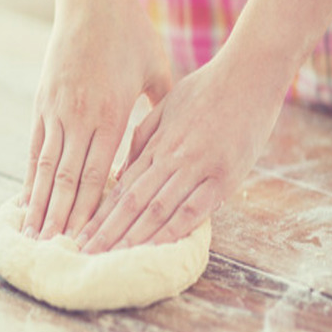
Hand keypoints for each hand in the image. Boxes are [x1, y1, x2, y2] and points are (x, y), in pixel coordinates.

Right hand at [22, 0, 170, 241]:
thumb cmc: (130, 32)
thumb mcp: (156, 69)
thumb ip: (160, 108)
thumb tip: (169, 141)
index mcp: (111, 112)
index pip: (98, 174)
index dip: (91, 211)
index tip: (86, 239)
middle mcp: (79, 115)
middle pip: (68, 179)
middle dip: (61, 218)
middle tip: (53, 250)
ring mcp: (56, 108)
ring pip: (46, 166)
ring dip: (40, 202)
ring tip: (33, 233)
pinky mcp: (42, 100)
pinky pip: (35, 146)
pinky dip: (31, 174)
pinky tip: (28, 195)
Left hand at [77, 42, 288, 252]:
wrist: (251, 73)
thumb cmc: (209, 88)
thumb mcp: (169, 105)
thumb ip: (145, 137)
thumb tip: (123, 172)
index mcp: (157, 142)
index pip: (122, 186)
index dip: (99, 213)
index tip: (80, 233)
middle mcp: (172, 158)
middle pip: (132, 202)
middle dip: (107, 231)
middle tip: (84, 254)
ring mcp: (198, 168)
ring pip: (157, 209)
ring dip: (133, 237)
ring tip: (110, 258)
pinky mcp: (225, 177)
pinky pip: (194, 210)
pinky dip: (173, 231)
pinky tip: (156, 250)